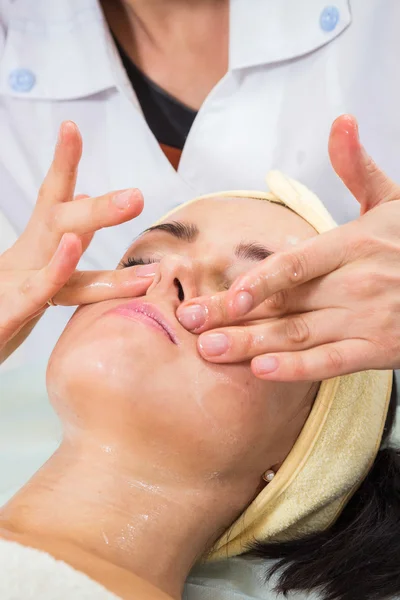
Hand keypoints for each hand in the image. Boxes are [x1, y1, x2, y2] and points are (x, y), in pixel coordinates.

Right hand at [0, 121, 154, 362]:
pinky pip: (34, 296)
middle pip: (60, 225)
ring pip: (53, 261)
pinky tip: (69, 249)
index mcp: (38, 244)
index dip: (63, 163)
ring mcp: (15, 284)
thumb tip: (89, 195)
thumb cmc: (15, 297)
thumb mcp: (44, 262)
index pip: (55, 198)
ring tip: (111, 218)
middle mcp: (27, 258)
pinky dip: (52, 273)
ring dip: (77, 241)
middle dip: (98, 211)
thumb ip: (71, 232)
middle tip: (136, 198)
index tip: (71, 127)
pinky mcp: (7, 314)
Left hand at [176, 115, 399, 380]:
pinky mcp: (379, 349)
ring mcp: (368, 319)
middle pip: (286, 303)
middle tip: (190, 324)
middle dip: (234, 316)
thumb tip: (341, 121)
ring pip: (300, 335)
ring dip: (252, 344)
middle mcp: (357, 283)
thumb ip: (358, 168)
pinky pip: (332, 363)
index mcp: (355, 244)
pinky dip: (297, 369)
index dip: (258, 281)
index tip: (223, 295)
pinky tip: (262, 371)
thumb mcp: (392, 200)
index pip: (297, 264)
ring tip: (211, 350)